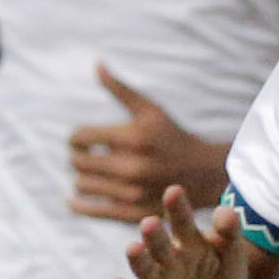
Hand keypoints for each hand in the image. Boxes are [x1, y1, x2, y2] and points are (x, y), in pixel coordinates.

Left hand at [69, 67, 227, 220]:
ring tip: (93, 173)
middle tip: (88, 156)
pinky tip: (73, 199)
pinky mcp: (133, 214)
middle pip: (77, 162)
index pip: (79, 137)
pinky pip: (91, 211)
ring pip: (82, 185)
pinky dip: (78, 205)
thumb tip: (96, 64)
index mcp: (132, 138)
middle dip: (78, 156)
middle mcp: (131, 167)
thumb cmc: (173, 137)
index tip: (85, 139)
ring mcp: (131, 193)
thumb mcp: (151, 110)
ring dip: (82, 177)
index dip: (76, 137)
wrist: (205, 174)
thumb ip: (120, 89)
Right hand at [113, 185, 254, 278]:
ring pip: (144, 267)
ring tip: (134, 248)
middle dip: (154, 234)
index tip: (175, 191)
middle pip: (158, 243)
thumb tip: (225, 209)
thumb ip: (230, 236)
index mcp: (188, 241)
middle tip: (151, 223)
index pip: (182, 221)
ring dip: (138, 258)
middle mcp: (166, 257)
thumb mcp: (232, 262)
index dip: (178, 208)